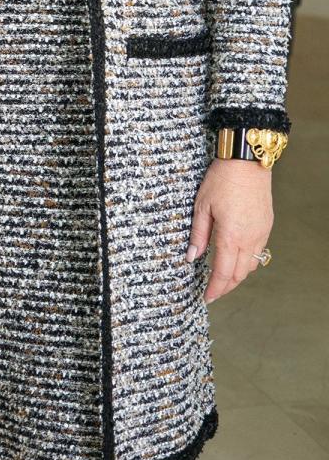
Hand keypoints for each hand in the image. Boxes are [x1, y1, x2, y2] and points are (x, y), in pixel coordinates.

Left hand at [187, 158, 272, 301]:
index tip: (207, 297)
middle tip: (213, 292)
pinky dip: (247, 262)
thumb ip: (198, 234)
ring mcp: (261, 233)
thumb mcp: (202, 206)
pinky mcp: (266, 226)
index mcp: (230, 236)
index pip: (223, 273)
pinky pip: (259, 252)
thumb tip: (192, 256)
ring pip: (251, 266)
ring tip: (223, 277)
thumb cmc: (221, 180)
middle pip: (239, 275)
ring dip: (237, 276)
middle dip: (226, 287)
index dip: (215, 289)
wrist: (246, 162)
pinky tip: (237, 258)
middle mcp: (249, 239)